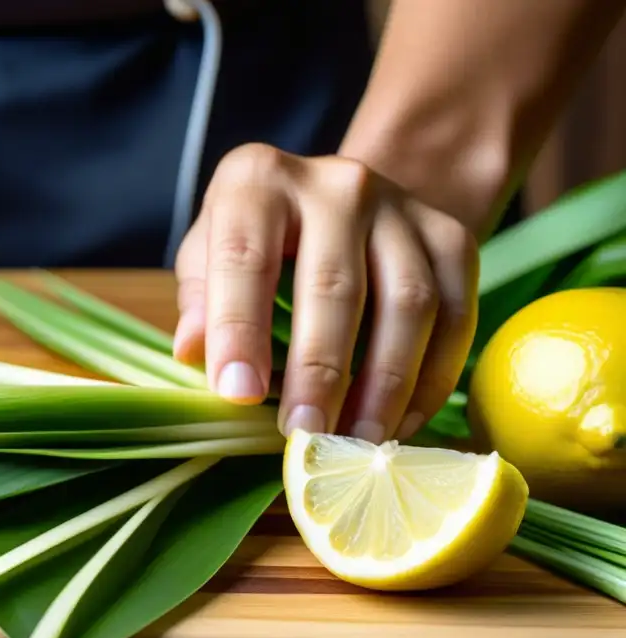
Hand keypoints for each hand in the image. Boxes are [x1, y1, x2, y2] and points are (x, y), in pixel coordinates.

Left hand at [173, 144, 478, 443]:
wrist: (339, 205)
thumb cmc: (258, 242)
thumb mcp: (209, 256)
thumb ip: (199, 300)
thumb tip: (194, 353)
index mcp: (258, 182)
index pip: (244, 258)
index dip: (239, 330)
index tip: (239, 394)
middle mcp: (336, 185)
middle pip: (335, 286)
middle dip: (320, 372)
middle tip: (305, 435)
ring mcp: (401, 206)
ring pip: (408, 303)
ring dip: (384, 385)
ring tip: (355, 441)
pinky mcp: (451, 236)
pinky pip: (456, 315)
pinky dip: (430, 379)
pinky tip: (399, 423)